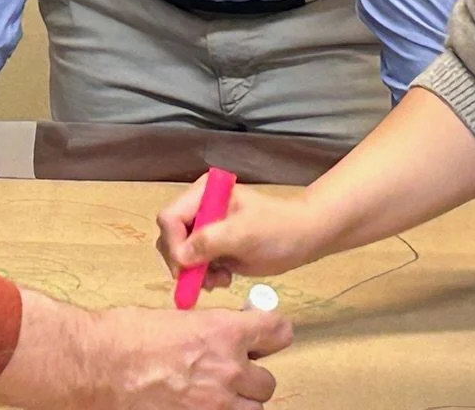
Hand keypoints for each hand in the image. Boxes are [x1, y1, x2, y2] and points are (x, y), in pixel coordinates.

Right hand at [0, 290, 291, 408]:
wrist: (101, 365)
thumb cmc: (126, 336)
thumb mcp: (176, 318)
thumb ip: (207, 329)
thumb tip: (217, 334)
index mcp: (224, 332)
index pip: (278, 332)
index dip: (273, 333)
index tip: (267, 334)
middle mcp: (228, 369)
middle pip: (267, 381)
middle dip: (252, 375)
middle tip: (233, 369)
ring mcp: (216, 403)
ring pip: (253, 409)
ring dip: (240, 401)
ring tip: (218, 393)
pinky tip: (201, 404)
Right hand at [155, 176, 327, 292]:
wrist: (304, 238)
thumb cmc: (277, 229)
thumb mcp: (244, 233)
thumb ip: (209, 241)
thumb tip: (180, 257)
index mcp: (203, 193)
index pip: (170, 218)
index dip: (173, 244)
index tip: (186, 268)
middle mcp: (199, 208)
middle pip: (171, 237)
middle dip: (183, 261)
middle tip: (202, 280)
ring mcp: (206, 229)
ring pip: (181, 255)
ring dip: (194, 273)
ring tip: (219, 280)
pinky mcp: (214, 248)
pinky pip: (195, 265)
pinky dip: (204, 277)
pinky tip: (224, 279)